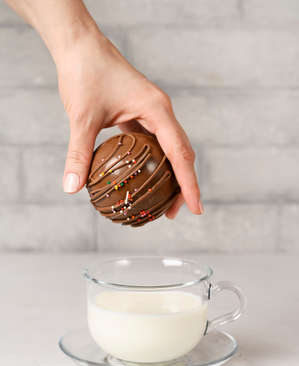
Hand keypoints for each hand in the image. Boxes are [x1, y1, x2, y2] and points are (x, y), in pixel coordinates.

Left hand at [56, 27, 202, 217]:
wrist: (79, 44)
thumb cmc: (84, 73)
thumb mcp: (82, 118)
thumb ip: (79, 153)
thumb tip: (72, 188)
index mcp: (157, 110)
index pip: (181, 155)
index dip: (189, 185)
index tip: (196, 209)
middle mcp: (161, 112)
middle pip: (182, 154)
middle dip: (183, 185)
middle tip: (174, 213)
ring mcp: (152, 112)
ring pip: (170, 149)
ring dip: (170, 175)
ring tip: (162, 201)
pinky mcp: (140, 113)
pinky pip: (154, 143)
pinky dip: (154, 163)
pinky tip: (144, 178)